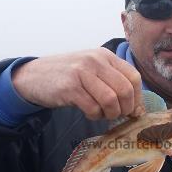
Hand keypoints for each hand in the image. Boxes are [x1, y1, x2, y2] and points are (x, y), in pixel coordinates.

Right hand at [12, 48, 143, 119]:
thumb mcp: (93, 71)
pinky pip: (93, 108)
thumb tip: (138, 110)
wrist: (33, 76)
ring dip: (110, 114)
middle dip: (125, 109)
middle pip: (125, 90)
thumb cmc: (68, 76)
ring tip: (102, 114)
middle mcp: (95, 61)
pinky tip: (89, 113)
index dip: (136, 98)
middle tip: (117, 115)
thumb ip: (114, 84)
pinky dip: (95, 116)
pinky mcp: (69, 87)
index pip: (133, 77)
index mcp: (105, 56)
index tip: (131, 109)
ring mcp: (81, 73)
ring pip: (111, 100)